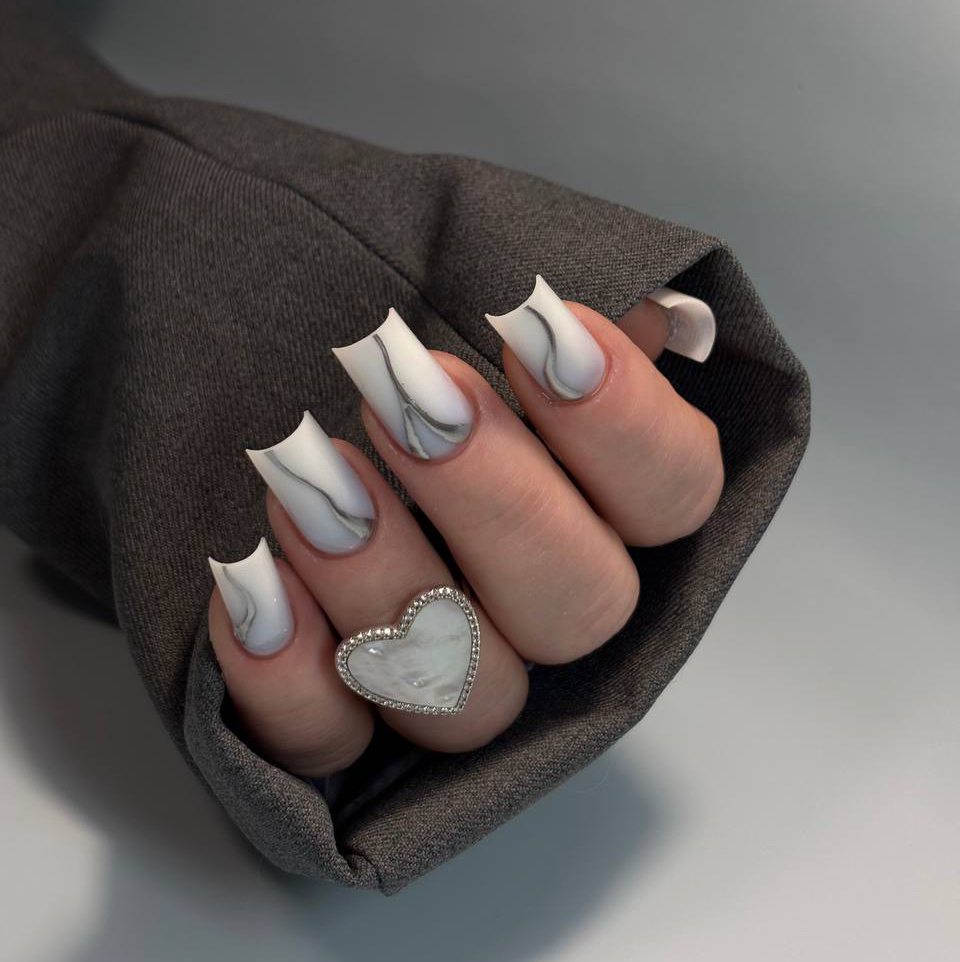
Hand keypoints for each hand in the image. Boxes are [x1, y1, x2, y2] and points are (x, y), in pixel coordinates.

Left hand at [207, 279, 722, 775]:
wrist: (225, 364)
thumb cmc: (359, 322)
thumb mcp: (456, 276)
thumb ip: (550, 312)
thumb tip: (646, 311)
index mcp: (599, 502)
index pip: (674, 494)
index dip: (626, 424)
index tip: (538, 329)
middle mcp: (539, 603)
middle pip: (582, 605)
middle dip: (497, 501)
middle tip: (405, 394)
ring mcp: (444, 675)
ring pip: (467, 694)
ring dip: (389, 585)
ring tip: (305, 476)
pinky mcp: (339, 719)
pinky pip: (336, 744)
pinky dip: (293, 680)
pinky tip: (251, 585)